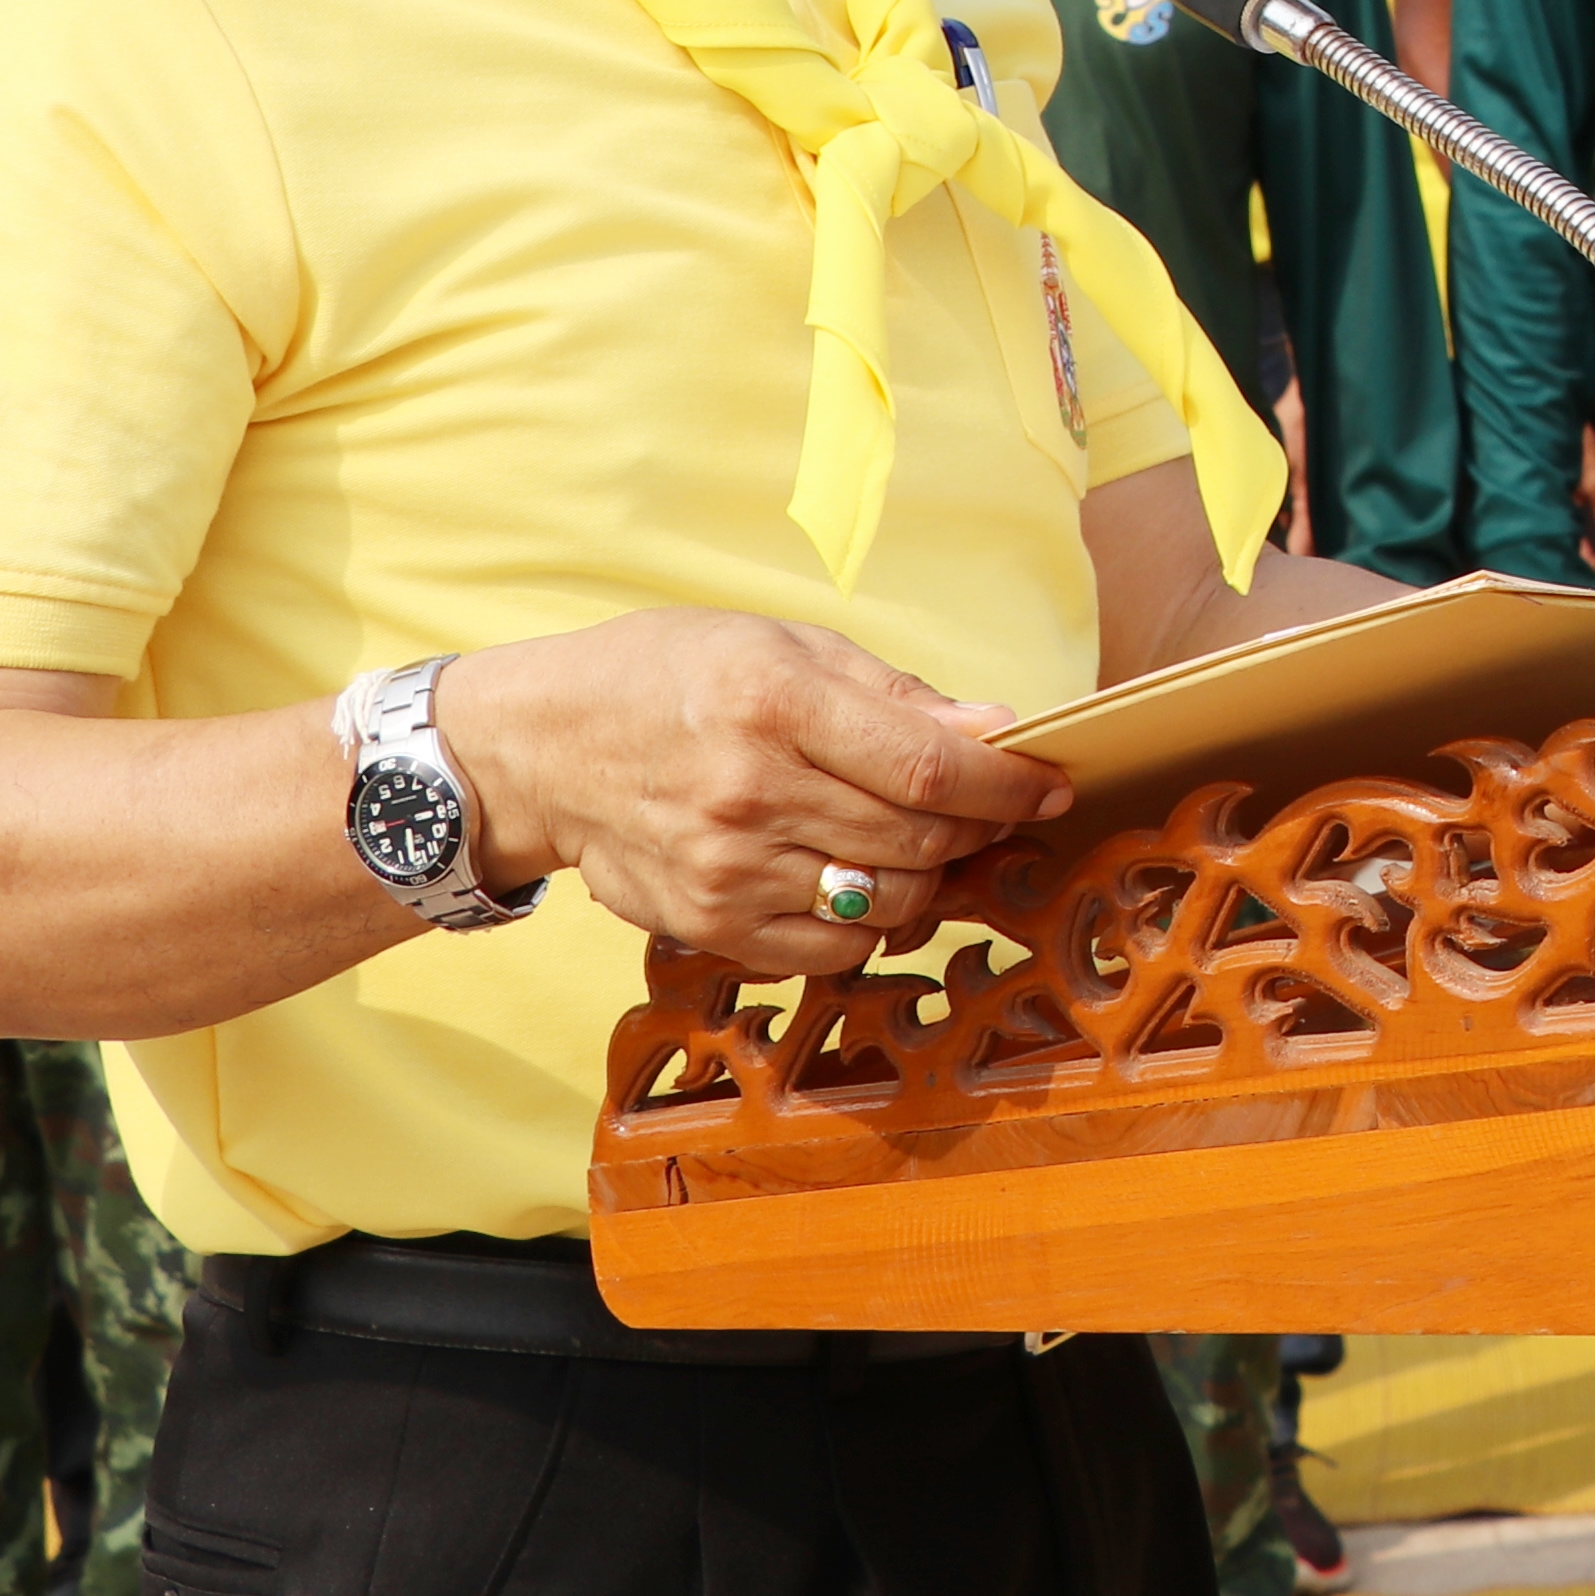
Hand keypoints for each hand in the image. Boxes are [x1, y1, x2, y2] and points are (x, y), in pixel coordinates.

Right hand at [447, 611, 1077, 975]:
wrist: (544, 746)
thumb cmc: (671, 677)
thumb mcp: (780, 645)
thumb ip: (892, 696)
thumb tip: (995, 731)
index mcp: (774, 705)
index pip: (929, 769)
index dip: (1008, 786)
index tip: (1051, 786)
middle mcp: (750, 795)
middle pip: (918, 840)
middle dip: (982, 829)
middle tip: (999, 812)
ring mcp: (726, 871)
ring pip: (885, 902)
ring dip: (932, 877)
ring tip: (932, 842)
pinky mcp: (708, 926)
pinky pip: (831, 950)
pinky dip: (870, 924)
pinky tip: (865, 879)